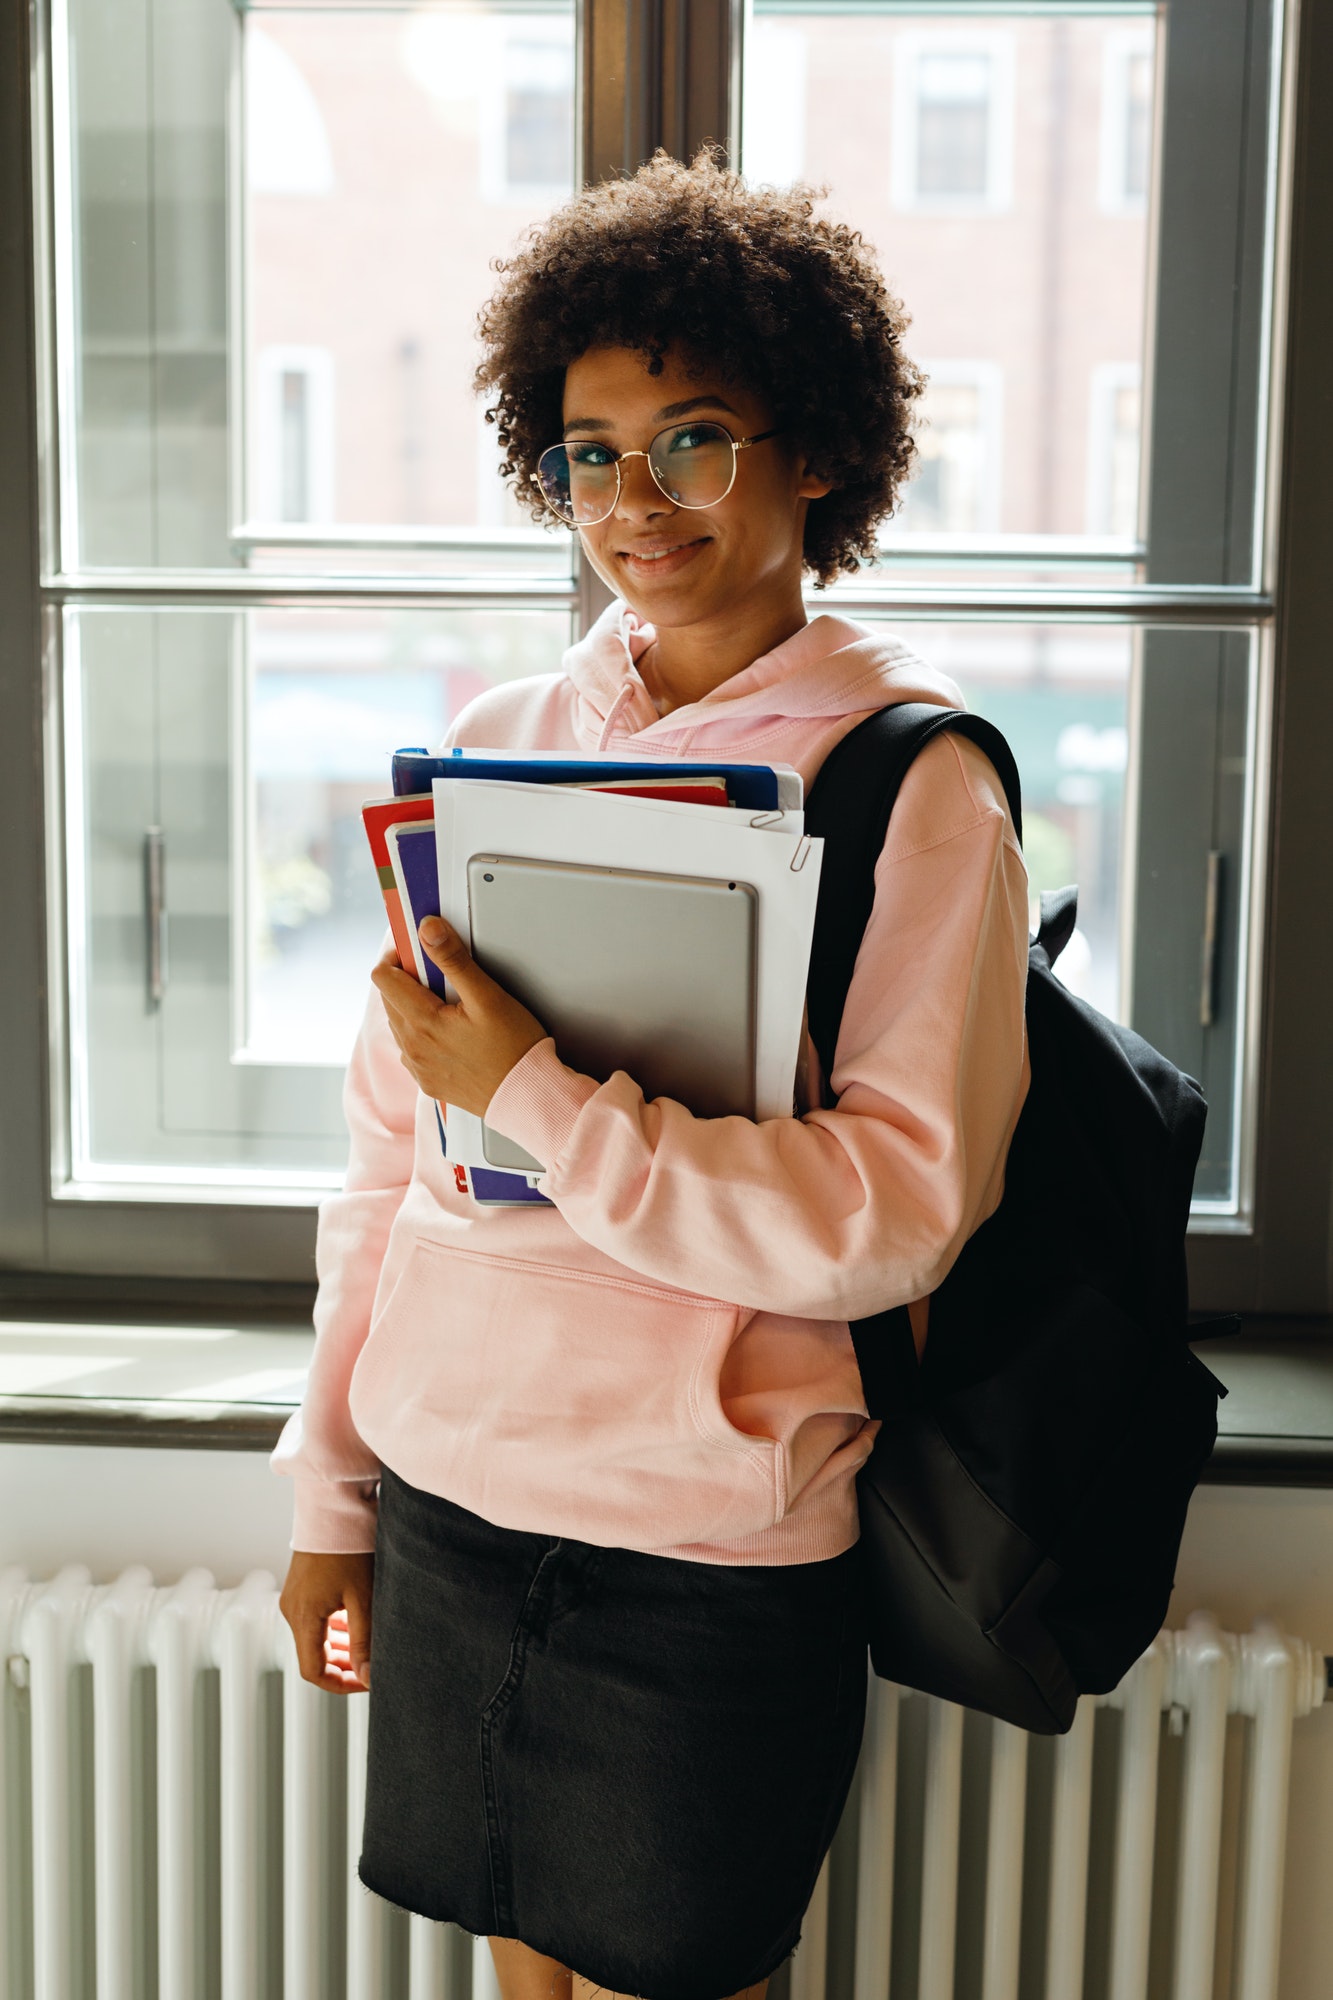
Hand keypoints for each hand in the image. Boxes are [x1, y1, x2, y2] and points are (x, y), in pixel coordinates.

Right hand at [280, 1550, 374, 1693]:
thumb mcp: (362, 1597)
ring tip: (366, 1648)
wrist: (333, 1506)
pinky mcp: (298, 1588)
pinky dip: (331, 1629)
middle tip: (370, 1667)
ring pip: (313, 1638)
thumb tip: (368, 1676)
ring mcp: (292, 1598)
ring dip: (337, 1648)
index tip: (366, 1681)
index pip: (314, 1671)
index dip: (340, 1684)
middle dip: (341, 1667)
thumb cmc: (349, 1547)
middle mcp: (291, 1610)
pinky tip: (353, 1625)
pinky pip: (312, 1620)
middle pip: (312, 1656)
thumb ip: (364, 1640)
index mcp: (303, 1617)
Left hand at [371, 917, 546, 1115]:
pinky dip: (423, 1034)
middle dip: (409, 981)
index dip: (398, 959)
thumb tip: (427, 929)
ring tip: (451, 1006)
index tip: (420, 953)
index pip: (383, 978)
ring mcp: (418, 1068)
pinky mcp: (428, 1082)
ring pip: (400, 1024)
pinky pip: (412, 1049)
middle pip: (389, 999)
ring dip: (415, 1008)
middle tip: (444, 977)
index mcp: (420, 1023)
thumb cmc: (514, 1048)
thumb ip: (454, 960)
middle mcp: (411, 1048)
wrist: (527, 1096)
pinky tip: (451, 1032)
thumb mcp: (488, 996)